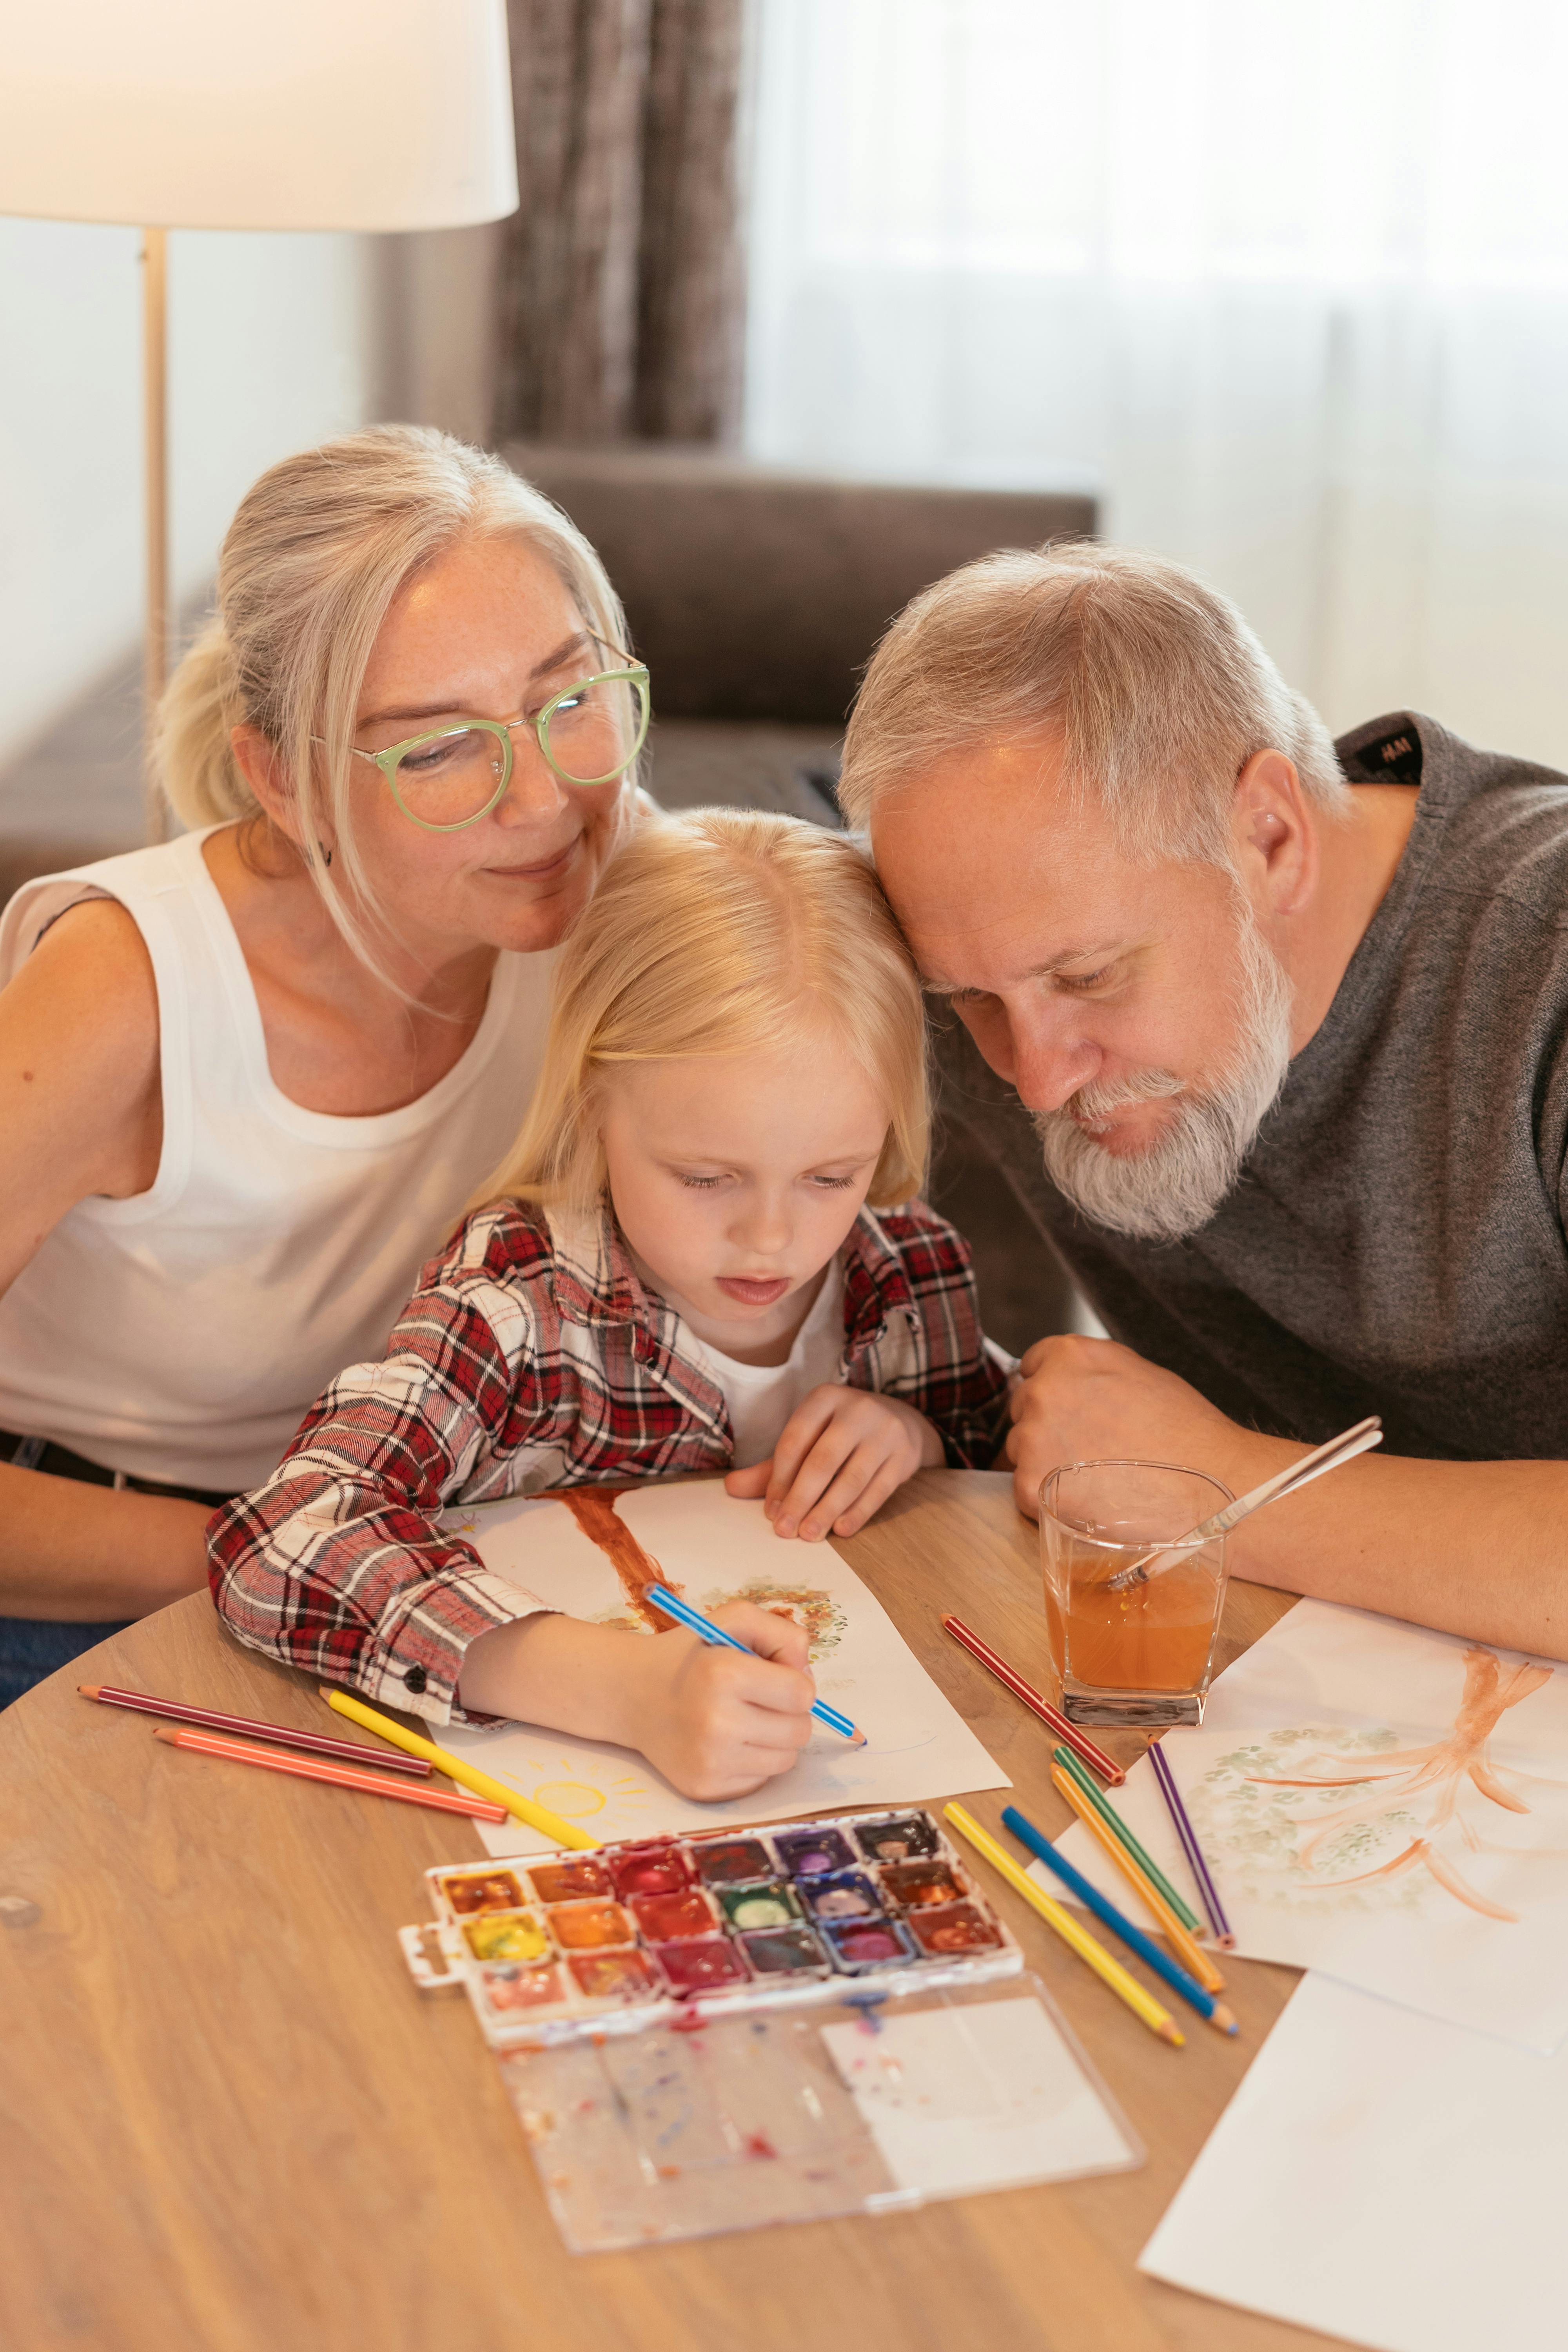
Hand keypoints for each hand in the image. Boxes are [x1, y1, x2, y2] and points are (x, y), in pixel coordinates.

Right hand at [459, 1603, 816, 1803]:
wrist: (632, 1694)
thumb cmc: (691, 1654)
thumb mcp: (733, 1619)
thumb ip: (782, 1633)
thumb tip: (806, 1676)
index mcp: (724, 1674)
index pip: (802, 1694)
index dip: (795, 1682)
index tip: (772, 1675)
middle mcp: (716, 1722)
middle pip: (799, 1731)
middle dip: (789, 1713)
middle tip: (759, 1699)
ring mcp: (709, 1761)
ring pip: (785, 1760)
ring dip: (775, 1739)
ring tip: (745, 1719)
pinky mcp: (705, 1788)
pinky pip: (760, 1781)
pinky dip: (753, 1761)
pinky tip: (728, 1742)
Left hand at [724, 1384, 943, 1538]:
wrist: (902, 1422)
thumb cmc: (841, 1435)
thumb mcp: (808, 1439)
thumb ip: (771, 1466)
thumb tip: (730, 1488)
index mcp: (825, 1398)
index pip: (795, 1440)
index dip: (779, 1479)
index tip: (770, 1511)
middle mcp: (857, 1409)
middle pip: (823, 1460)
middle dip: (801, 1499)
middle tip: (785, 1530)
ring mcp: (885, 1431)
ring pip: (852, 1478)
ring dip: (827, 1510)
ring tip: (809, 1535)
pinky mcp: (905, 1455)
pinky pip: (879, 1490)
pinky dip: (858, 1512)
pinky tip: (841, 1530)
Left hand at [1006, 1332, 1264, 1520]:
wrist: (1209, 1487)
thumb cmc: (1186, 1432)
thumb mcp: (1139, 1373)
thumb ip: (1092, 1371)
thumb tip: (1067, 1380)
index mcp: (1070, 1356)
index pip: (1032, 1365)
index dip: (1053, 1390)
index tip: (1069, 1410)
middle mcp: (1043, 1391)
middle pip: (1024, 1408)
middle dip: (1048, 1426)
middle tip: (1089, 1450)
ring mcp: (1032, 1439)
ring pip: (1021, 1449)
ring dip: (1045, 1462)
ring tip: (1095, 1478)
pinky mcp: (1030, 1485)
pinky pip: (1025, 1489)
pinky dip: (1049, 1497)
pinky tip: (1087, 1501)